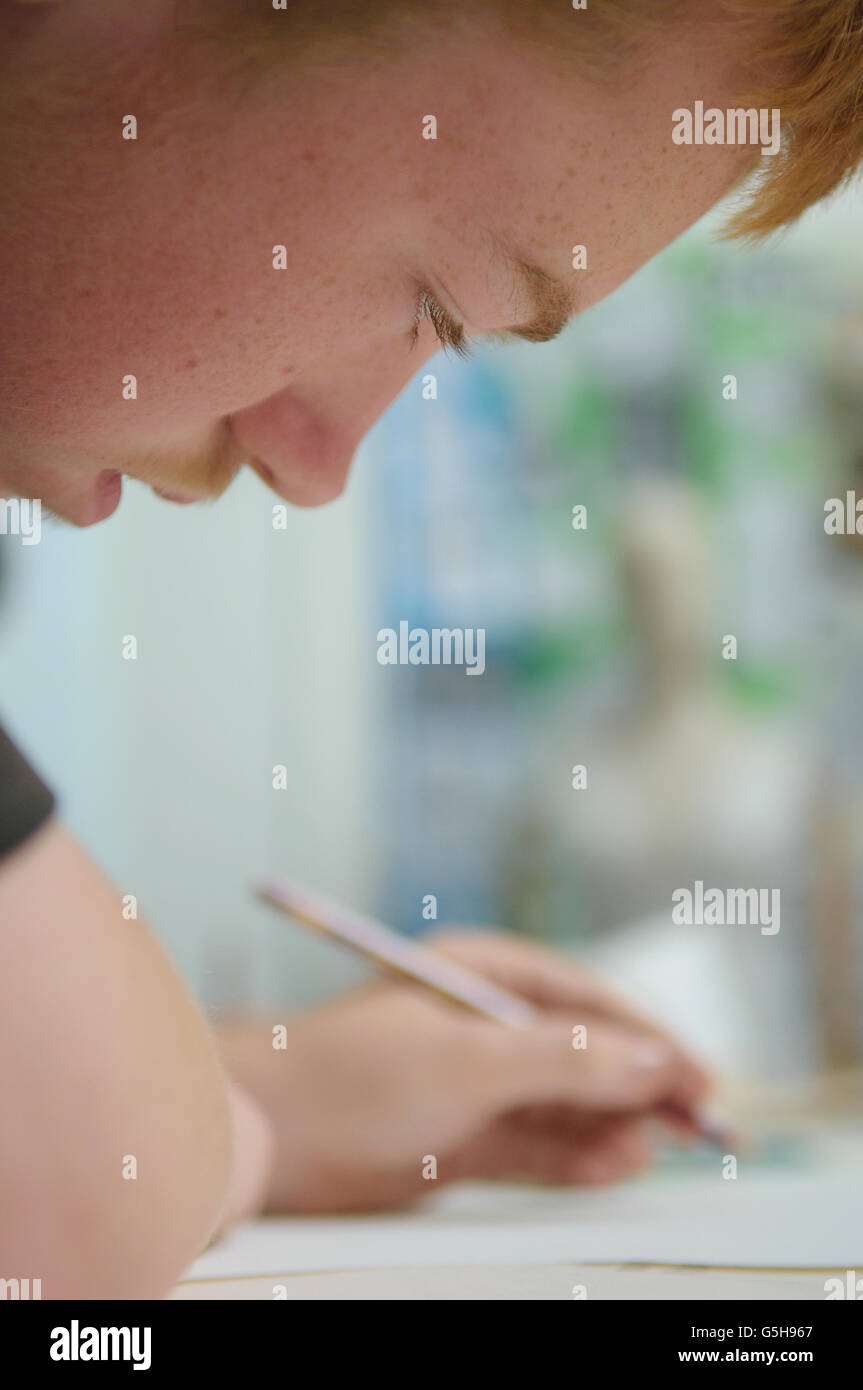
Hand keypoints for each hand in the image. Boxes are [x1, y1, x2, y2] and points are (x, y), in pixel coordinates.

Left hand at [218, 928, 710, 1212]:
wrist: (262, 1132)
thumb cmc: (350, 1072)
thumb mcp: (469, 1060)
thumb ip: (564, 1062)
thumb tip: (651, 1061)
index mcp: (483, 974)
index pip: (586, 997)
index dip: (647, 1033)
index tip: (698, 1072)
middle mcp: (484, 1025)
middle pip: (584, 1050)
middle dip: (640, 1082)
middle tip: (698, 1120)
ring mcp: (474, 1083)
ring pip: (566, 1102)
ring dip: (612, 1123)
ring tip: (652, 1149)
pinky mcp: (460, 1136)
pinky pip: (535, 1144)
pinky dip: (576, 1155)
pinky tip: (613, 1165)